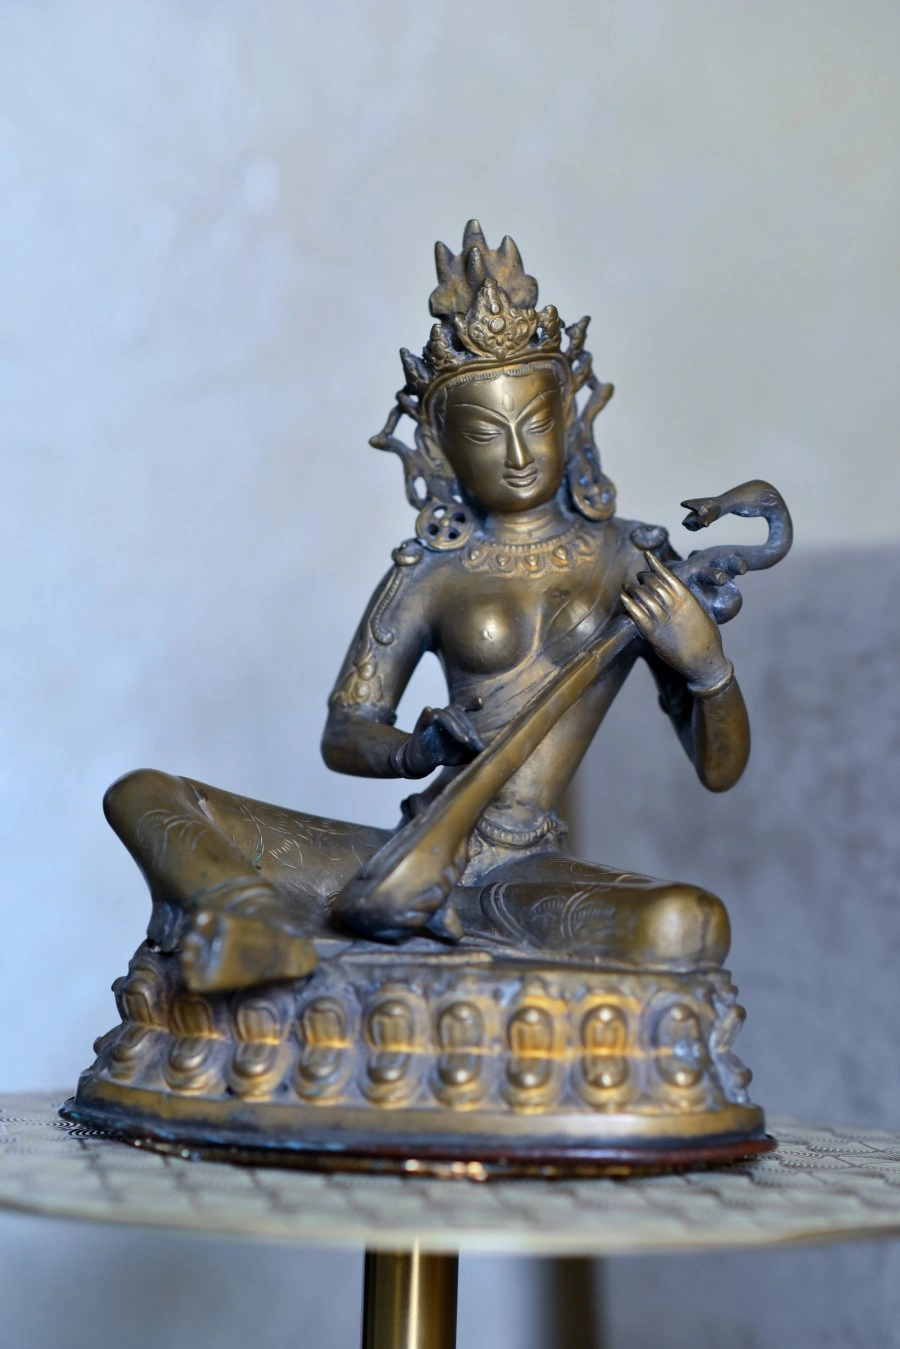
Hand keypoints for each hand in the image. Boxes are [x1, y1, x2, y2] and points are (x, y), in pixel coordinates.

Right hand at [397, 702, 484, 777]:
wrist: (421, 761)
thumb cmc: (445, 753)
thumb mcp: (463, 753)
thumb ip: (475, 750)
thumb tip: (485, 749)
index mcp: (453, 718)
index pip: (462, 707)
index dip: (470, 702)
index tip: (480, 703)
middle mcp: (441, 716)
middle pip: (456, 713)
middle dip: (468, 728)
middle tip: (476, 744)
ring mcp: (430, 721)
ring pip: (442, 715)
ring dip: (454, 727)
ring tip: (466, 741)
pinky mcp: (419, 730)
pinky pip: (422, 720)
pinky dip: (425, 715)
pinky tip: (427, 710)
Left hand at [621, 552, 729, 689]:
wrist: (705, 662)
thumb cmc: (708, 638)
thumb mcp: (703, 612)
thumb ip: (689, 601)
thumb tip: (679, 591)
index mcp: (687, 599)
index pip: (667, 575)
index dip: (655, 564)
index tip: (647, 555)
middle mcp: (674, 606)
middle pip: (652, 583)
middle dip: (643, 577)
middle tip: (639, 577)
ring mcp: (663, 620)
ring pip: (642, 597)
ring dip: (632, 588)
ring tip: (627, 586)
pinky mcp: (654, 635)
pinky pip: (637, 616)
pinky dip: (628, 605)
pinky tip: (623, 598)